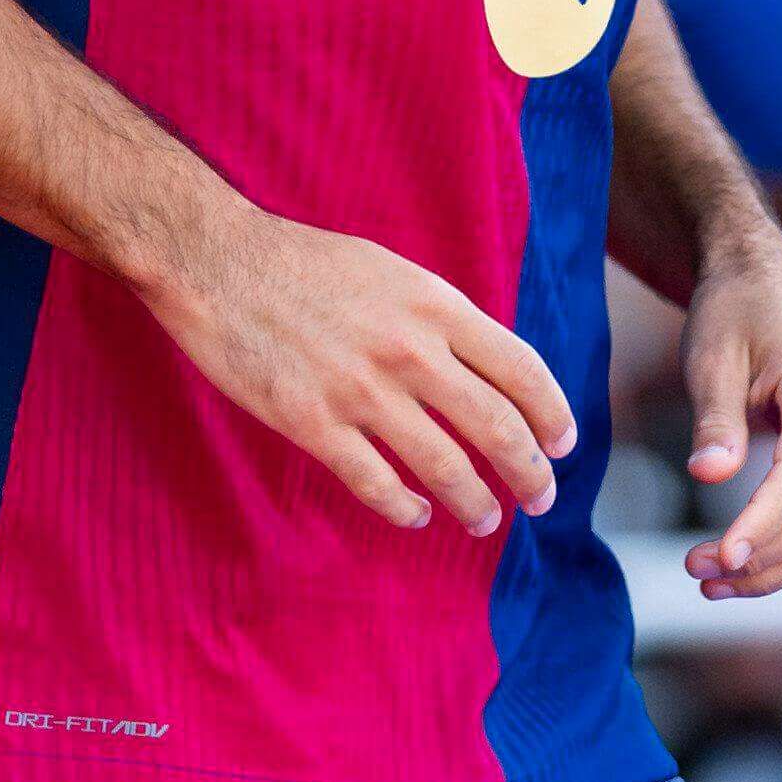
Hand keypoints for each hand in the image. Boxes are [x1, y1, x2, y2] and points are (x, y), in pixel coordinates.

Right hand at [148, 211, 574, 535]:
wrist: (218, 261)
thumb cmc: (304, 264)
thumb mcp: (392, 273)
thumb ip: (438, 319)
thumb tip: (482, 369)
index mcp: (435, 305)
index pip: (521, 369)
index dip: (552, 414)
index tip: (563, 444)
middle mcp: (410, 350)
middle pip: (497, 427)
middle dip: (530, 472)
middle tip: (542, 498)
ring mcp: (361, 390)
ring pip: (445, 467)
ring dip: (475, 502)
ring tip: (484, 520)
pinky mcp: (313, 423)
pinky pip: (376, 483)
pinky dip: (405, 508)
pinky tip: (415, 515)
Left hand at [680, 244, 781, 597]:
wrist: (765, 289)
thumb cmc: (734, 316)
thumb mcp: (711, 358)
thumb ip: (715, 419)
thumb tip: (708, 475)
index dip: (762, 526)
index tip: (718, 559)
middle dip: (761, 559)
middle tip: (693, 571)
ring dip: (777, 568)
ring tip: (711, 581)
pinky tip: (744, 565)